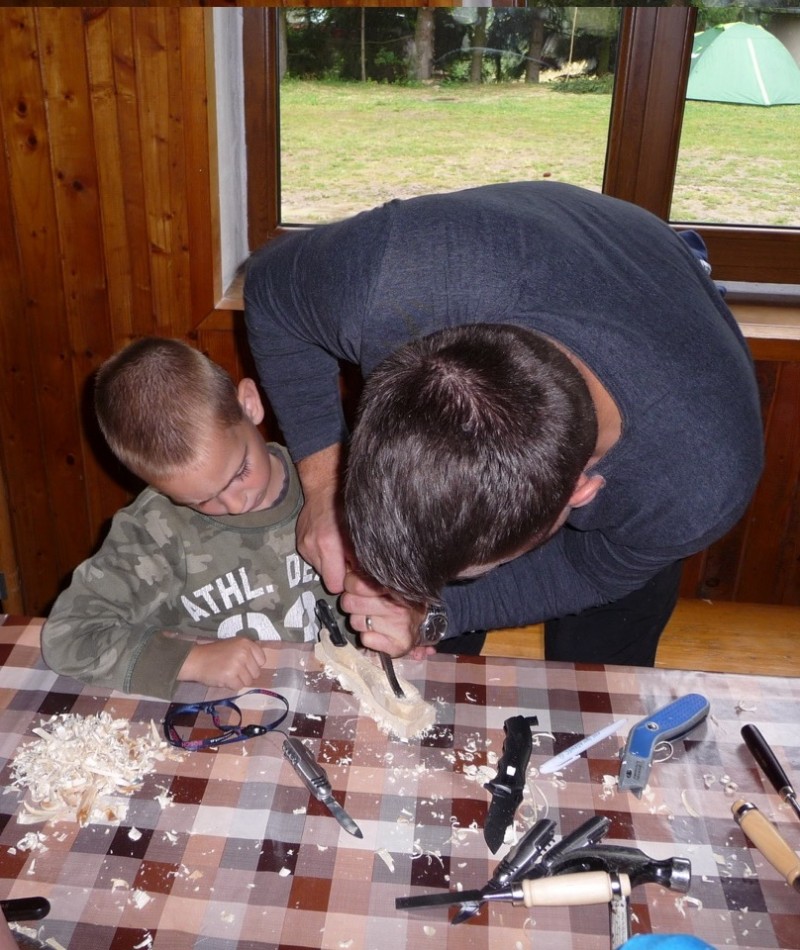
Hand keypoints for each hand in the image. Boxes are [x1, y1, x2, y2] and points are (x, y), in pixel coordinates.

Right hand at [177, 638, 267, 689]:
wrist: (196, 660)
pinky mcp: (230, 676)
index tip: (244, 665)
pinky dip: (231, 686)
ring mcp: (237, 664)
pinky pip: (238, 687)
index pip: (262, 660)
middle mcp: (244, 652)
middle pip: (256, 673)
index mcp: (246, 643)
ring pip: (248, 681)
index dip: (253, 665)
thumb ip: (247, 652)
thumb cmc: (215, 653)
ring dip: (238, 681)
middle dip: (246, 674)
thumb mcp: (234, 645)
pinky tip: (223, 679)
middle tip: (233, 670)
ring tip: (227, 674)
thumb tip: (260, 664)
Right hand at [296, 444, 352, 593]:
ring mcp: (303, 545)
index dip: (346, 581)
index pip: (335, 585)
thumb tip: (366, 579)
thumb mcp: (360, 534)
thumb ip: (362, 559)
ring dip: (330, 563)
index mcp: (328, 545)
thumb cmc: (348, 508)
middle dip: (338, 572)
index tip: (354, 572)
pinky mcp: (299, 543)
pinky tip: (329, 540)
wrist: (326, 487)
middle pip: (327, 579)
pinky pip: (313, 559)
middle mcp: (312, 547)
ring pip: (320, 570)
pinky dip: (322, 554)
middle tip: (348, 558)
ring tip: (338, 546)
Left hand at [340, 571, 431, 659]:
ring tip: (371, 618)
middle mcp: (397, 606)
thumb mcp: (388, 581)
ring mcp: (398, 626)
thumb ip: (367, 574)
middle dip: (351, 603)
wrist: (425, 622)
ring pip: (355, 622)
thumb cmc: (401, 600)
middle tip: (361, 604)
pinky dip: (368, 637)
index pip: (356, 583)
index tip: (355, 586)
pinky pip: (366, 639)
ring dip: (359, 621)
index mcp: (392, 586)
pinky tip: (377, 632)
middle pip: (350, 603)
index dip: (350, 584)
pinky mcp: (397, 646)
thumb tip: (346, 564)